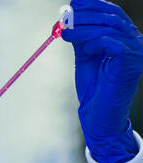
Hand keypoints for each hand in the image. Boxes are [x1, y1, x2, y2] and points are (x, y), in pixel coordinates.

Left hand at [62, 0, 142, 162]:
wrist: (97, 113)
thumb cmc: (93, 87)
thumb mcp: (85, 56)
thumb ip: (81, 38)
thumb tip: (69, 19)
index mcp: (125, 38)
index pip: (112, 12)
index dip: (93, 5)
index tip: (73, 3)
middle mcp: (134, 42)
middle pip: (111, 16)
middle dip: (85, 14)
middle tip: (66, 18)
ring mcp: (135, 52)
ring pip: (109, 28)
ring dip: (83, 28)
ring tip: (66, 34)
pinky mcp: (130, 62)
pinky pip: (111, 42)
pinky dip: (95, 41)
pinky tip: (84, 48)